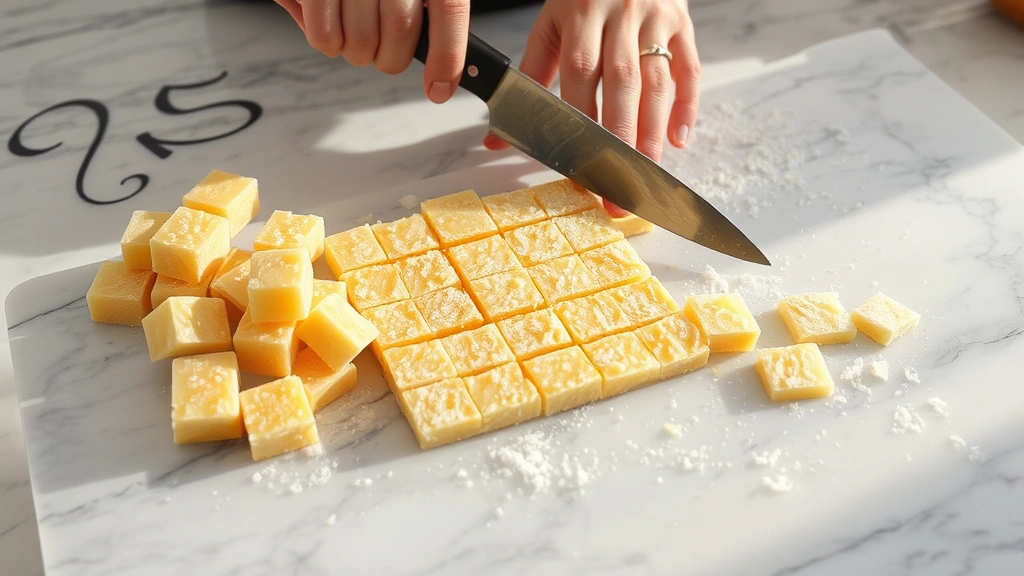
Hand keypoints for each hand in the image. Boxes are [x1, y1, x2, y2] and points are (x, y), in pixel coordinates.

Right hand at [274, 0, 468, 102]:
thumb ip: (430, 16)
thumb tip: (444, 73)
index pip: (449, 8)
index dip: (447, 56)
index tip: (439, 89)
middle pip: (402, 29)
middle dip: (391, 58)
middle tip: (383, 52)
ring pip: (363, 40)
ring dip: (358, 53)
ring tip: (354, 34)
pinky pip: (325, 36)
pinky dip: (329, 44)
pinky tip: (332, 29)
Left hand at [484, 0, 700, 215]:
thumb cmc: (583, 0)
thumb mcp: (552, 28)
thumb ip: (529, 79)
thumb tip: (497, 138)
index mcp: (581, 14)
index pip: (580, 74)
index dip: (580, 120)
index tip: (577, 161)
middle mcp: (620, 15)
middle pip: (622, 83)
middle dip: (619, 140)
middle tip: (616, 186)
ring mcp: (655, 18)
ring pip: (657, 82)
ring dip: (651, 132)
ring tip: (645, 174)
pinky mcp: (682, 23)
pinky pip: (689, 69)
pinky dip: (687, 106)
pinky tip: (678, 140)